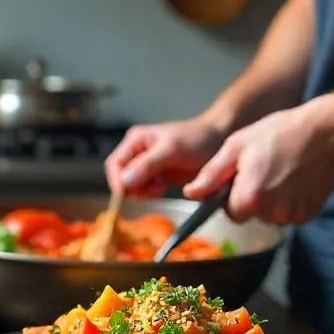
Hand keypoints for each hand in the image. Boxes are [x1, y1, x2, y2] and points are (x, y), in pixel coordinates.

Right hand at [105, 117, 224, 196]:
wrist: (218, 142)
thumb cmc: (197, 139)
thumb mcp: (172, 150)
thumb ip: (147, 165)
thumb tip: (124, 181)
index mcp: (135, 140)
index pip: (114, 164)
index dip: (117, 181)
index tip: (128, 194)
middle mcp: (137, 151)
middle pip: (121, 176)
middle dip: (133, 187)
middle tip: (155, 188)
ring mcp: (146, 165)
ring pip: (131, 185)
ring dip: (143, 191)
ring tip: (161, 187)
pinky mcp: (156, 175)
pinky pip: (143, 189)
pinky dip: (150, 193)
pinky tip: (163, 188)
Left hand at [182, 101, 333, 223]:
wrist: (323, 131)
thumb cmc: (278, 133)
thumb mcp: (236, 147)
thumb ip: (212, 174)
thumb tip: (190, 193)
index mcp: (250, 196)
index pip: (231, 213)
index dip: (233, 197)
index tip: (242, 179)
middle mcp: (272, 211)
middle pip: (252, 215)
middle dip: (253, 198)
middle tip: (263, 171)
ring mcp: (293, 214)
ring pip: (271, 216)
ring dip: (272, 201)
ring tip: (279, 173)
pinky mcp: (309, 213)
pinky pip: (291, 214)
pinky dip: (290, 202)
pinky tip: (294, 180)